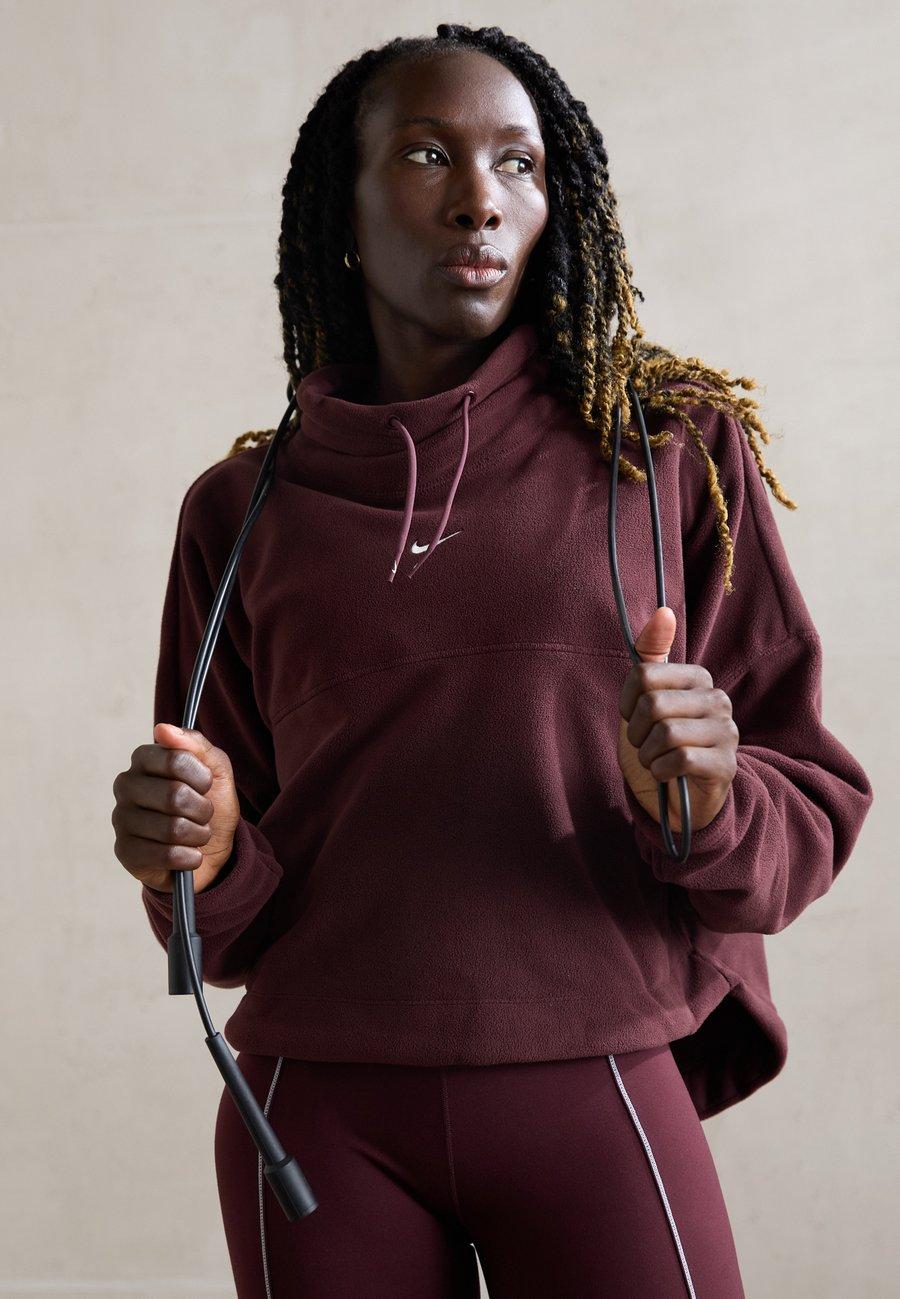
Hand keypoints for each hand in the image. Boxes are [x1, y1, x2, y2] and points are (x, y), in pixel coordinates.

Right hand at [112, 723, 240, 892]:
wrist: (210, 850)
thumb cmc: (209, 804)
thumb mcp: (216, 771)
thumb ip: (196, 745)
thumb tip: (162, 729)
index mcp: (144, 759)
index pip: (175, 759)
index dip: (202, 777)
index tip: (206, 785)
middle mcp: (125, 785)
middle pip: (174, 795)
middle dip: (202, 810)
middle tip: (203, 814)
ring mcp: (121, 818)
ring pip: (172, 828)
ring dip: (198, 835)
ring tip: (196, 834)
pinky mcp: (124, 851)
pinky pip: (165, 855)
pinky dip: (188, 857)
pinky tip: (187, 854)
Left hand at [617, 606, 738, 831]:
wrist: (675, 797)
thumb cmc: (657, 744)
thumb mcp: (645, 698)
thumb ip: (651, 655)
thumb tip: (664, 611)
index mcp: (697, 678)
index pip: (644, 675)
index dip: (627, 701)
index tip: (631, 716)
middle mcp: (718, 700)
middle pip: (654, 704)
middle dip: (636, 731)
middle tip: (642, 744)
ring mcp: (726, 732)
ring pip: (667, 733)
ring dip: (648, 754)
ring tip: (654, 760)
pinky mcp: (727, 765)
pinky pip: (680, 759)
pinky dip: (661, 771)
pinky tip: (665, 774)